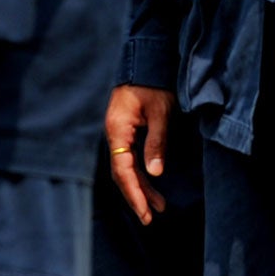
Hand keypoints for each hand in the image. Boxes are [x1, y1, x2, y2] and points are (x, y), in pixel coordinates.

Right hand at [106, 84, 177, 224]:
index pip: (122, 170)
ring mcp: (119, 133)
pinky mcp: (126, 130)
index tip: (145, 212)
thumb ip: (156, 141)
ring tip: (158, 206)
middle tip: (151, 217)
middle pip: (122, 173)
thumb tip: (155, 173)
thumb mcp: (160, 111)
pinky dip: (141, 173)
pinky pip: (130, 157)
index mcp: (117, 129)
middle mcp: (114, 134)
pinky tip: (152, 183)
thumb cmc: (153, 83)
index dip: (134, 193)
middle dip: (137, 196)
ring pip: (127, 167)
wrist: (146, 58)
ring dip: (141, 187)